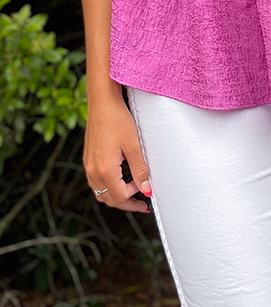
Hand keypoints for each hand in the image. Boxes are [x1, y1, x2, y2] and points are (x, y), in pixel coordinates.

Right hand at [84, 92, 151, 210]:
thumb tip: (146, 190)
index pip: (120, 196)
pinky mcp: (88, 159)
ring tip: (131, 194)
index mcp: (104, 169)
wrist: (102, 102)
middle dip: (126, 203)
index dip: (135, 196)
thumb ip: (140, 170)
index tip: (147, 188)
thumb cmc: (117, 119)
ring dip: (116, 197)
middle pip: (108, 198)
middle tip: (141, 204)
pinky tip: (118, 181)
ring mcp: (89, 165)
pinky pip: (96, 182)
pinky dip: (108, 187)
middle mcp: (93, 170)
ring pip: (100, 192)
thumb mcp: (134, 145)